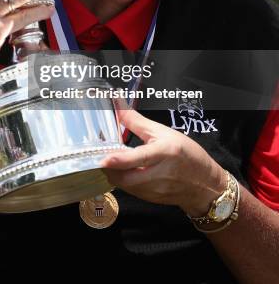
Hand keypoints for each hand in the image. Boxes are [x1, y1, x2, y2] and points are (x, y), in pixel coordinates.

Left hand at [101, 105, 225, 216]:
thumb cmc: (186, 153)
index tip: (105, 159)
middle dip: (109, 169)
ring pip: (126, 186)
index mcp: (164, 153)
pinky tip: (121, 171)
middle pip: (127, 177)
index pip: (139, 158)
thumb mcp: (163, 132)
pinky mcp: (151, 199)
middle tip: (99, 156)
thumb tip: (117, 104)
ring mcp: (155, 190)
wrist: (204, 184)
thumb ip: (136, 121)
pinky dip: (122, 181)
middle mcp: (160, 174)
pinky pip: (130, 191)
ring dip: (114, 174)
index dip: (120, 160)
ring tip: (108, 162)